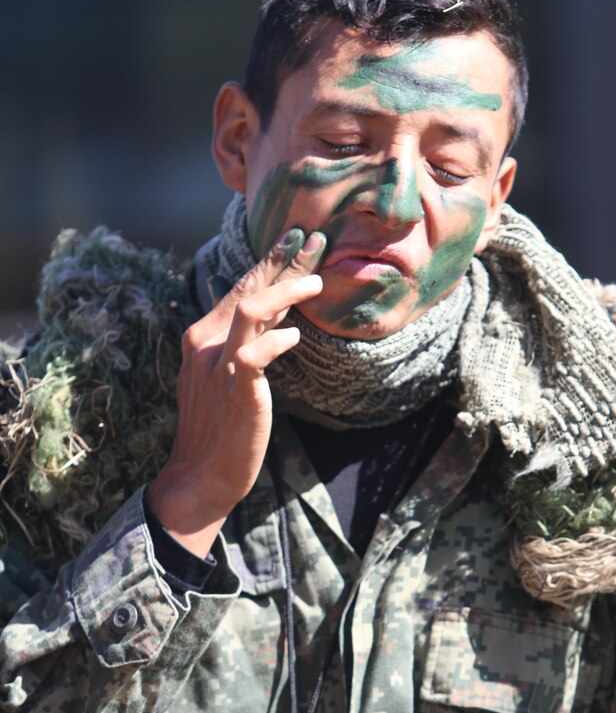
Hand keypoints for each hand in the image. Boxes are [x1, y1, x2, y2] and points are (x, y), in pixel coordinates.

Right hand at [146, 228, 324, 556]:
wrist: (201, 473)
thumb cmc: (219, 428)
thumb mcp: (224, 376)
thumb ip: (242, 344)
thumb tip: (274, 318)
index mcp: (201, 336)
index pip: (239, 288)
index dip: (268, 262)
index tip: (294, 239)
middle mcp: (204, 343)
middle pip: (248, 289)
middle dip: (283, 261)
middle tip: (315, 238)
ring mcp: (218, 364)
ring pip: (250, 309)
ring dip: (286, 290)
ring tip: (317, 282)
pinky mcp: (236, 388)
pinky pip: (257, 353)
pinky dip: (279, 339)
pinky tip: (296, 336)